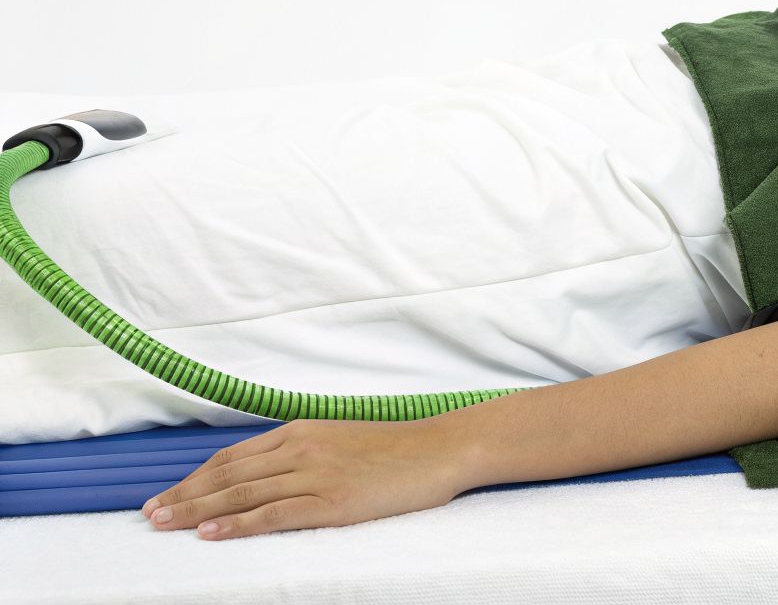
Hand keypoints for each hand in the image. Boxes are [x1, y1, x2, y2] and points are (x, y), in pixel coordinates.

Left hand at [139, 417, 471, 539]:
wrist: (440, 449)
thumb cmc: (395, 449)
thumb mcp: (340, 438)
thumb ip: (302, 451)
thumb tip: (265, 471)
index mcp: (300, 431)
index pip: (232, 456)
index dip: (194, 477)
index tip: (167, 494)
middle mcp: (300, 449)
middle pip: (228, 475)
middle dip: (183, 495)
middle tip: (149, 514)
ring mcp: (315, 474)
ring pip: (242, 494)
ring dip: (197, 510)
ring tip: (165, 525)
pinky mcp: (332, 500)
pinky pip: (274, 514)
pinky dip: (238, 525)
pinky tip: (211, 534)